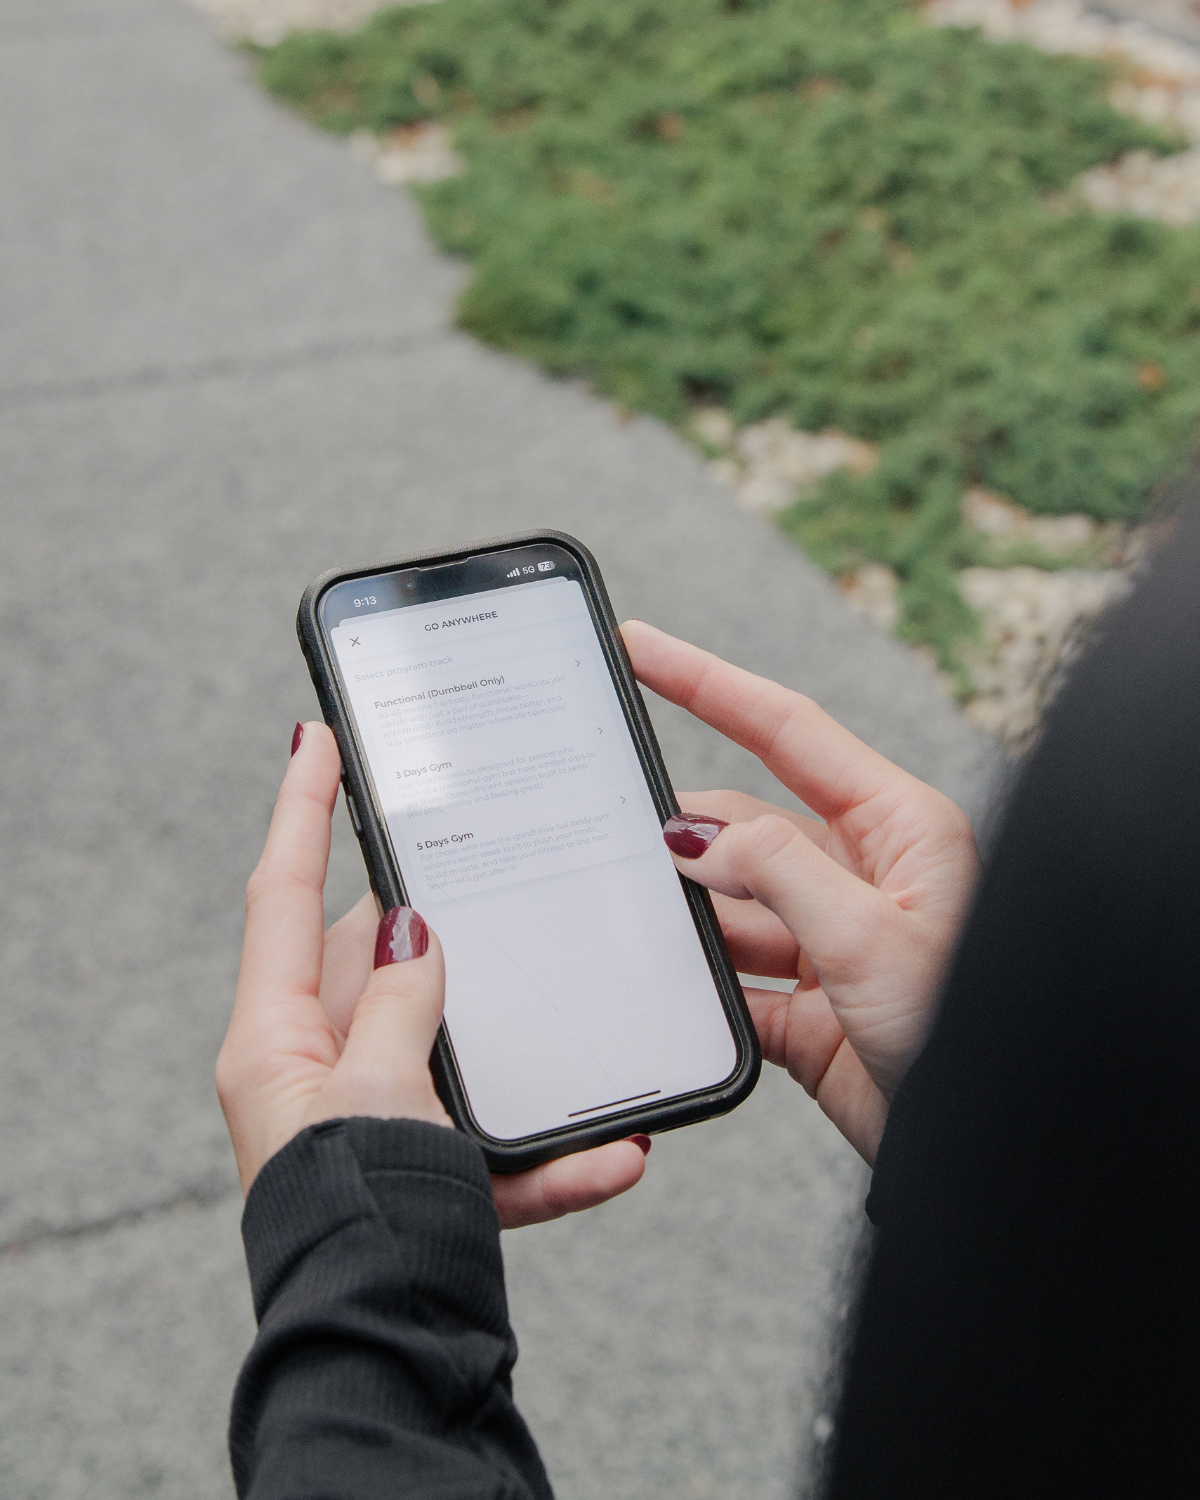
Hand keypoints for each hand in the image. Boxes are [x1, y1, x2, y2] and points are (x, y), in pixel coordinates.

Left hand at [216, 721, 648, 1224]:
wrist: (392, 1354)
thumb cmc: (359, 1229)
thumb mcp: (374, 1095)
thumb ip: (397, 1005)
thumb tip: (411, 931)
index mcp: (278, 1044)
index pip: (284, 896)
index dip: (300, 809)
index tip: (316, 738)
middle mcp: (323, 1074)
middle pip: (383, 962)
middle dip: (442, 924)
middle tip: (487, 869)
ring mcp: (382, 1121)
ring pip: (458, 1045)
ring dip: (522, 1047)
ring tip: (575, 1013)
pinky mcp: (434, 1171)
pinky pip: (501, 1141)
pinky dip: (554, 1149)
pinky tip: (613, 1153)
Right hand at [622, 622, 979, 1165]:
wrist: (984, 1149)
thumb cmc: (966, 1030)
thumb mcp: (870, 934)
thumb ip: (774, 870)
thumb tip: (691, 835)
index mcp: (897, 828)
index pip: (786, 732)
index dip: (708, 683)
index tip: (644, 650)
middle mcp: (863, 875)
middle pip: (747, 826)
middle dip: (686, 832)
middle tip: (612, 826)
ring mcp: (830, 941)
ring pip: (732, 905)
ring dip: (689, 915)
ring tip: (633, 914)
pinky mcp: (806, 1008)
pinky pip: (733, 979)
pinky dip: (700, 984)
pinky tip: (667, 985)